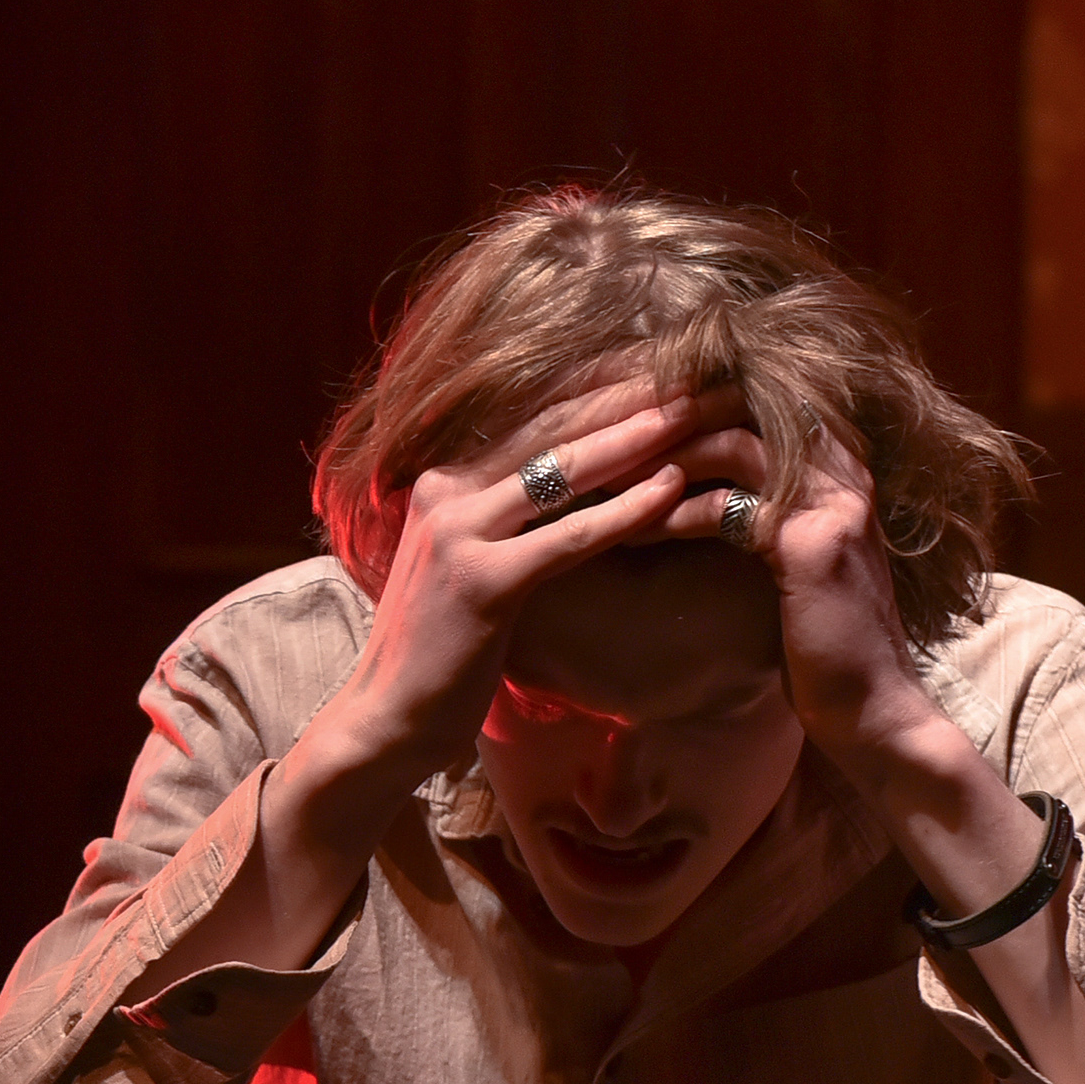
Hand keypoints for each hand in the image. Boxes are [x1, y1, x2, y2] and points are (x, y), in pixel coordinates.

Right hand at [302, 381, 704, 799]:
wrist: (387, 721)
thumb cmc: (439, 653)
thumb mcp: (468, 567)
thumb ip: (506, 523)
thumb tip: (576, 492)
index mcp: (442, 481)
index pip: (532, 414)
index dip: (600, 385)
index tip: (662, 362)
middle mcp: (444, 491)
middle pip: (552, 426)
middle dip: (629, 395)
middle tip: (698, 370)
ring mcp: (458, 533)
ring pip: (563, 469)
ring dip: (638, 436)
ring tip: (697, 410)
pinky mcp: (482, 581)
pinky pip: (568, 536)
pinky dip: (625, 510)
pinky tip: (674, 487)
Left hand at [652, 393, 943, 771]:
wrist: (872, 709)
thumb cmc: (826, 646)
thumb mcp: (800, 564)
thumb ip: (770, 515)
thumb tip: (705, 492)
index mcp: (843, 473)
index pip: (766, 403)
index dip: (703, 405)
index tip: (644, 424)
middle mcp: (846, 474)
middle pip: (748, 408)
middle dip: (676, 420)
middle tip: (616, 441)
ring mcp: (833, 505)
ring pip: (734, 445)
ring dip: (665, 460)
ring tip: (612, 480)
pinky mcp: (809, 546)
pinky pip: (726, 508)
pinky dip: (674, 515)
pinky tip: (635, 532)